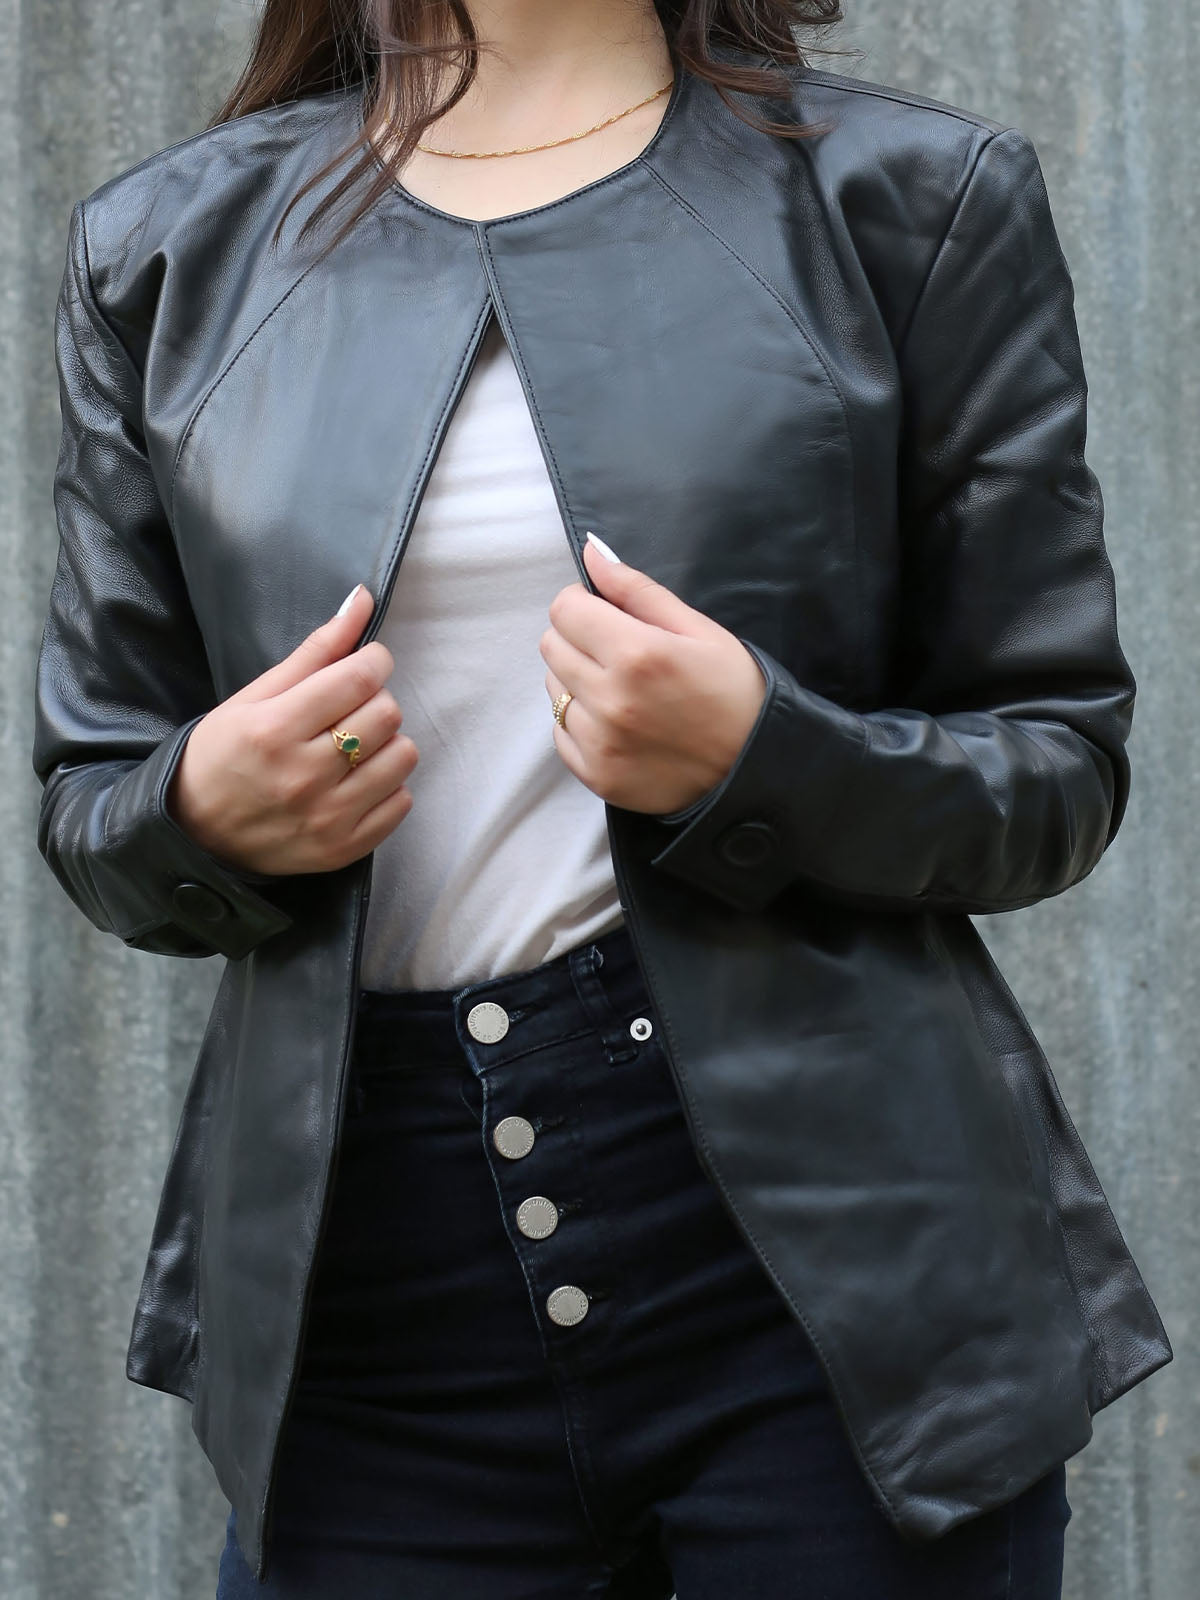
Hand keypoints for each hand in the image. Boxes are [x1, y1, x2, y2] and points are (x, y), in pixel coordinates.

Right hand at [165, 585, 418, 875]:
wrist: (195, 834)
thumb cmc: (222, 756)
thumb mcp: (254, 697)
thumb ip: (316, 650)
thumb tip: (362, 600)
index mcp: (274, 730)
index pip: (360, 679)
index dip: (375, 662)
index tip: (367, 664)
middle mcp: (303, 776)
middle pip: (386, 714)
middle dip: (375, 701)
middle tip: (349, 710)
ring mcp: (327, 818)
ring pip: (403, 756)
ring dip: (386, 743)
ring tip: (354, 747)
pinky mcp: (344, 849)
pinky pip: (401, 802)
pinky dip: (387, 786)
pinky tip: (355, 782)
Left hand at [540, 533, 767, 815]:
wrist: (754, 767)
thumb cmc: (733, 692)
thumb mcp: (698, 630)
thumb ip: (636, 590)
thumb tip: (591, 552)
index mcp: (636, 653)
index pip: (564, 610)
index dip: (583, 604)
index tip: (605, 613)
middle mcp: (610, 699)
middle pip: (551, 646)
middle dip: (578, 638)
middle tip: (617, 651)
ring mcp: (600, 742)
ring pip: (553, 689)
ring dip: (578, 681)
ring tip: (622, 690)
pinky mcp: (596, 774)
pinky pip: (560, 733)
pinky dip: (581, 723)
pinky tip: (619, 724)